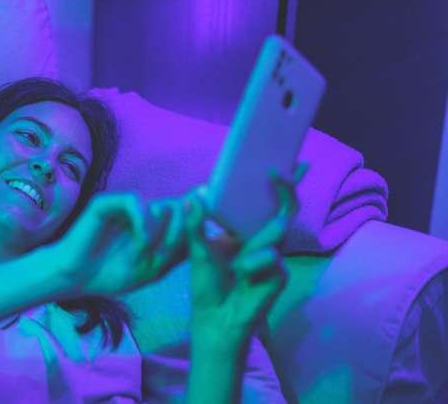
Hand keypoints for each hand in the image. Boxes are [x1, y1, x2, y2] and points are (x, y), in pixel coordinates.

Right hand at [48, 192, 190, 296]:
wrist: (77, 279)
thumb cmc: (112, 274)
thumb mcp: (155, 268)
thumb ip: (179, 250)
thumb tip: (202, 228)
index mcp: (154, 225)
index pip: (185, 213)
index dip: (197, 220)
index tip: (201, 236)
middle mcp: (142, 211)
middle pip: (179, 205)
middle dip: (181, 229)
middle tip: (170, 250)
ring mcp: (125, 206)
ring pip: (160, 204)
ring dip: (161, 230)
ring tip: (152, 251)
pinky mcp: (107, 202)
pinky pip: (134, 200)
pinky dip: (142, 220)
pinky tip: (139, 240)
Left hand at [186, 163, 306, 345]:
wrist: (213, 317)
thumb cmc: (207, 284)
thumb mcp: (197, 249)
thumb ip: (196, 223)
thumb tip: (196, 193)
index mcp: (247, 233)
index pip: (265, 205)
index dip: (280, 185)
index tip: (278, 165)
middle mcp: (265, 242)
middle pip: (284, 210)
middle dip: (286, 189)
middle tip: (278, 173)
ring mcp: (275, 258)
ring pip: (275, 230)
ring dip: (251, 245)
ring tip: (235, 266)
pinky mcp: (280, 274)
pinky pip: (270, 256)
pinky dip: (250, 264)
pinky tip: (241, 277)